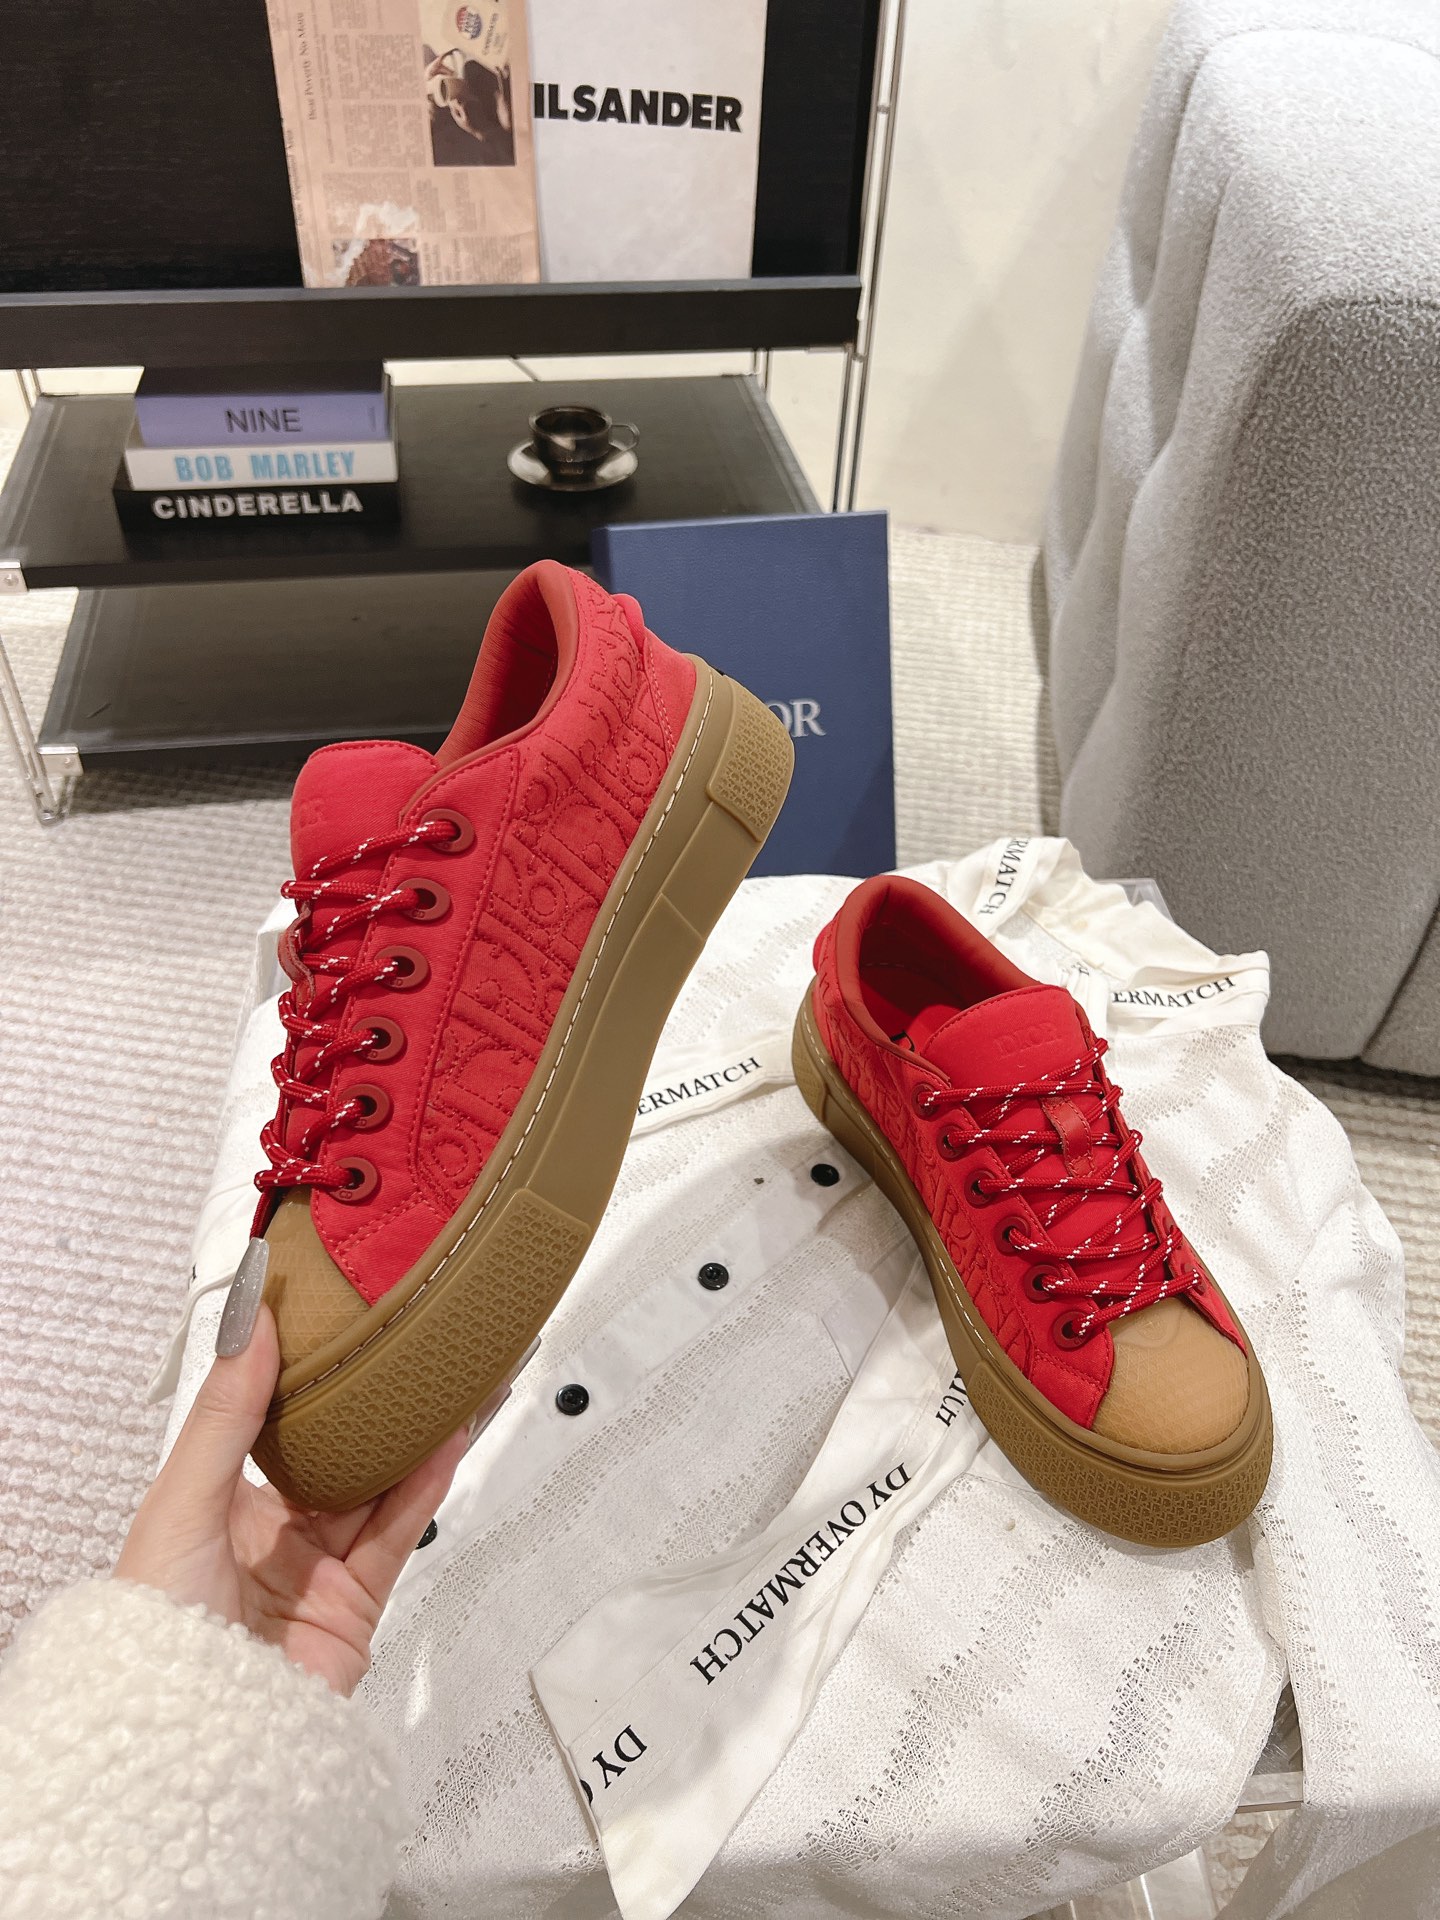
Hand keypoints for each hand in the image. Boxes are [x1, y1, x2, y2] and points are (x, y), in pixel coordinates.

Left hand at [116, 1304, 464, 1695]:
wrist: (191, 1745)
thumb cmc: (155, 1638)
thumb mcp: (180, 1504)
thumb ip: (224, 1415)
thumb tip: (248, 1327)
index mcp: (217, 1505)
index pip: (270, 1421)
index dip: (306, 1372)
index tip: (336, 1317)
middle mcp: (270, 1535)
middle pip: (337, 1451)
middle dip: (374, 1402)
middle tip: (409, 1344)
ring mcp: (317, 1570)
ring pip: (378, 1485)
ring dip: (415, 1434)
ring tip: (446, 1379)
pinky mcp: (357, 1605)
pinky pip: (398, 1531)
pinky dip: (426, 1483)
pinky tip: (446, 1440)